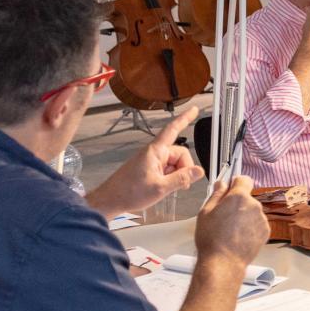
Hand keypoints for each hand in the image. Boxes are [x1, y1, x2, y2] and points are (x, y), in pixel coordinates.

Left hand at [85, 107, 204, 217]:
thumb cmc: (129, 192)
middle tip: (181, 185)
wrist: (110, 200)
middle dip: (184, 168)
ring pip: (174, 163)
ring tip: (167, 188)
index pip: (172, 130)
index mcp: (155, 151)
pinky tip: (164, 187)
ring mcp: (151, 161)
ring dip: (177, 175)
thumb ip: (181, 178)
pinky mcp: (149, 169)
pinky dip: (170, 178)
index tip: (194, 110)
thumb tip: (198, 171)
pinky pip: (167, 169)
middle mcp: (154, 153)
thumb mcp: (160, 188)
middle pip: (180, 154)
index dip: (184, 119)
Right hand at [193, 175, 267, 265]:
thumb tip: (221, 184)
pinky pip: (257, 224)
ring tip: (230, 230)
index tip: (231, 188)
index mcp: (239, 197)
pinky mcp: (265, 231)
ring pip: (252, 211)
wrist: (223, 262)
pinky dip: (250, 227)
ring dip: (245, 216)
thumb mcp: (206, 212)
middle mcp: (254, 205)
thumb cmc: (212, 239)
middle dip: (238, 203)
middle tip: (224, 216)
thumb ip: (216, 194)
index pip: (244, 179)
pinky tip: (238, 236)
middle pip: (247, 198)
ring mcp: (262, 219)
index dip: (236, 183)